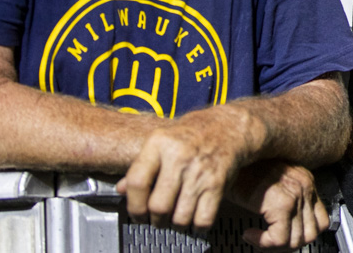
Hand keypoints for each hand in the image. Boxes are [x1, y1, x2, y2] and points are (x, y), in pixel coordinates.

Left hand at [117, 105, 254, 228]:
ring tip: (176, 218)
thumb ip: (141, 165)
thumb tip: (122, 189)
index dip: (134, 206)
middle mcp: (179, 156)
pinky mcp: (217, 183)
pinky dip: (197, 226)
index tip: (137, 214)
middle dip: (156, 220)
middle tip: (157, 219)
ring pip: (180, 217)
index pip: (137, 182)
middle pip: (158, 206)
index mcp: (159, 143)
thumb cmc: (193, 134)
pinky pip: (203, 219)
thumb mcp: (162, 141)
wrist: (229, 127)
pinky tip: (195, 218)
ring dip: (176, 224)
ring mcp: (199, 171)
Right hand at [229, 160, 328, 250]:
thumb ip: (285, 201)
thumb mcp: (271, 183)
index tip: (283, 238)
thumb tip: (289, 230)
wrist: (225, 157)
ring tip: (259, 238)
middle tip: (268, 242)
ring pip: (295, 241)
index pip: (320, 221)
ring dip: (274, 246)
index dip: (301, 235)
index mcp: (305, 182)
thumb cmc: (241, 170)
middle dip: (287, 245)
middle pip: (310, 234)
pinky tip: (251, 234)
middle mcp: (305, 186)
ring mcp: (296, 194)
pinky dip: (263, 243)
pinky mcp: (282, 203)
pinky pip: (278, 239)